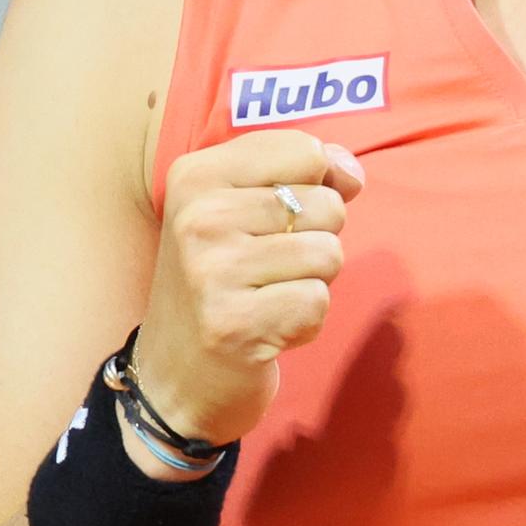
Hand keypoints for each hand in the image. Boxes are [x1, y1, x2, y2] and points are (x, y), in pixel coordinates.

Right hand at [134, 129, 367, 446]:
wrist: (175, 375)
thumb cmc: (222, 282)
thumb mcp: (244, 210)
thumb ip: (301, 175)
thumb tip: (350, 171)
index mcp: (197, 175)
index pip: (304, 150)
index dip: (321, 183)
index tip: (288, 216)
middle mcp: (199, 216)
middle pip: (326, 205)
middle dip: (316, 240)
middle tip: (268, 269)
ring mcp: (212, 271)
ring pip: (327, 253)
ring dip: (312, 282)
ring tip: (268, 297)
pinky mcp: (234, 323)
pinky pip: (317, 302)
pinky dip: (305, 322)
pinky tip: (268, 328)